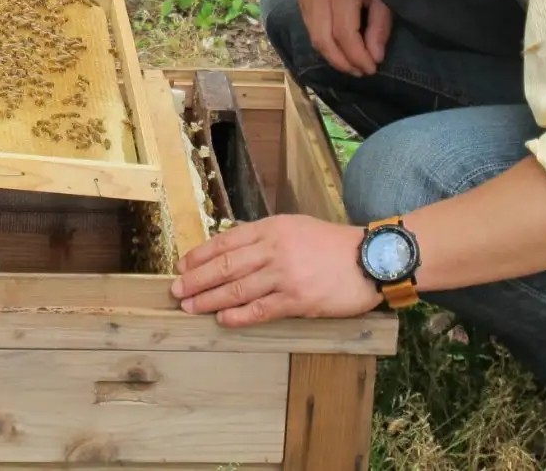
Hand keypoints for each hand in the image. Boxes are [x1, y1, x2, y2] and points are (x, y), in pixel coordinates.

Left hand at [171, 214, 380, 326]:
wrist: (369, 258)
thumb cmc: (330, 243)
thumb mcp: (294, 226)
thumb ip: (264, 235)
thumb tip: (231, 247)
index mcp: (271, 228)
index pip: (226, 241)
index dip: (200, 255)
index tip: (182, 265)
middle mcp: (274, 249)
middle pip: (225, 266)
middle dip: (196, 279)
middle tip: (176, 290)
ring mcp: (285, 275)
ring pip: (237, 288)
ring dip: (209, 300)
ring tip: (190, 307)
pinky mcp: (298, 300)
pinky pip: (261, 309)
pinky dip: (239, 316)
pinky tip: (222, 320)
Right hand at [298, 0, 391, 76]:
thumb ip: (379, 26)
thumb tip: (374, 58)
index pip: (345, 33)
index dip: (358, 57)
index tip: (373, 68)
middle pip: (323, 39)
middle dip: (343, 62)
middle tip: (361, 72)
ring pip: (313, 36)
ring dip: (332, 56)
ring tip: (352, 64)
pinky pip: (310, 27)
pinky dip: (324, 42)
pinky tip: (340, 47)